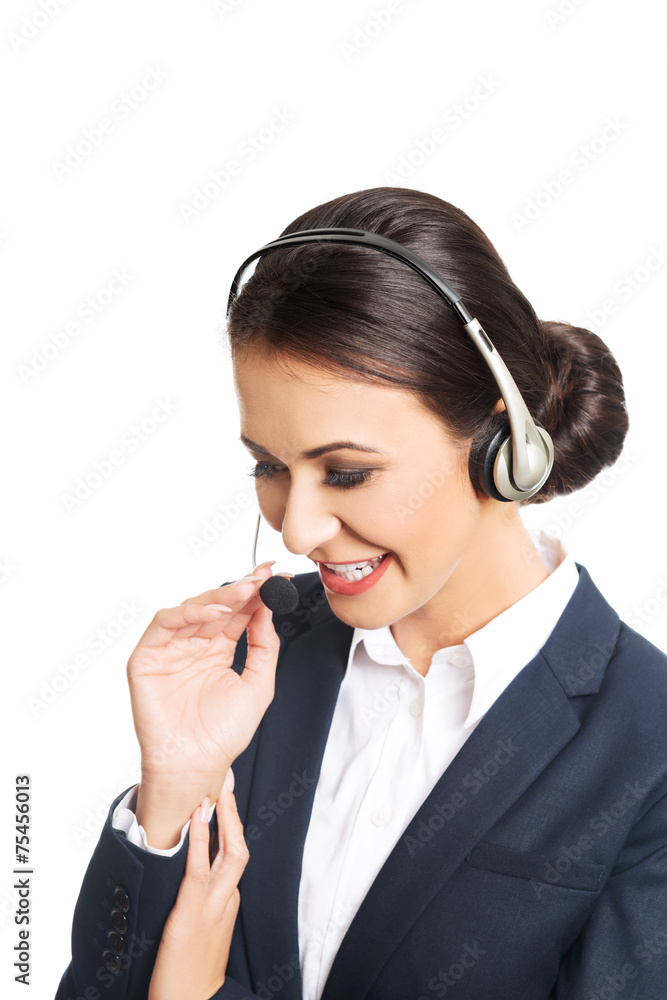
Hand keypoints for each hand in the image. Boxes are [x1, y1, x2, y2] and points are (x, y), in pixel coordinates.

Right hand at [127, 563, 286, 785]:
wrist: (196, 765)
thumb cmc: (223, 734)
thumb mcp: (258, 685)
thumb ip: (263, 646)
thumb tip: (268, 608)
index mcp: (218, 650)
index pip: (238, 613)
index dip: (256, 593)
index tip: (277, 576)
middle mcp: (193, 645)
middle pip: (217, 605)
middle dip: (241, 589)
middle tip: (263, 577)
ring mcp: (170, 649)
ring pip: (192, 607)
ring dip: (219, 596)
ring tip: (244, 591)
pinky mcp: (148, 656)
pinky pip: (164, 623)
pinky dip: (188, 611)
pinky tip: (214, 612)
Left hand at [147, 768, 248, 999]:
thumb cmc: (188, 971)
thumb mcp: (202, 929)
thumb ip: (203, 901)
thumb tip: (191, 872)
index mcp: (228, 899)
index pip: (234, 852)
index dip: (231, 823)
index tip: (224, 796)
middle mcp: (227, 897)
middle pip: (239, 846)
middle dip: (234, 813)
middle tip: (227, 781)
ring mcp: (214, 904)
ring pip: (229, 853)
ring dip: (224, 819)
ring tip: (217, 791)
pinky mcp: (193, 911)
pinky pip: (200, 868)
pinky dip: (201, 840)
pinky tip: (198, 819)